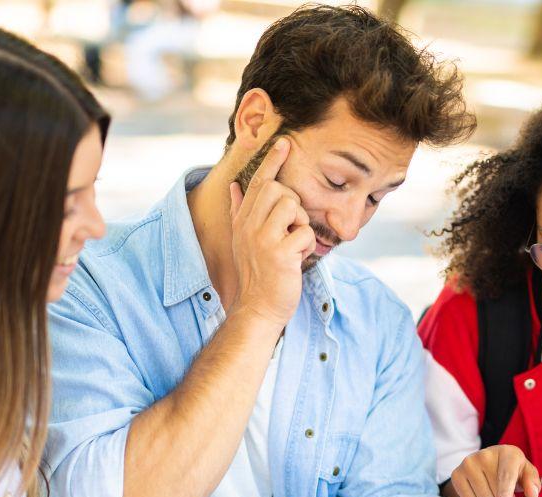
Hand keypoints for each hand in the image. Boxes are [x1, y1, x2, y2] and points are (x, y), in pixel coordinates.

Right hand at [227, 137, 314, 326]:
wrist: (257, 307)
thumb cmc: (256, 273)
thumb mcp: (243, 240)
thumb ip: (239, 211)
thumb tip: (234, 185)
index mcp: (243, 221)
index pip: (259, 183)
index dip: (273, 161)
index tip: (285, 143)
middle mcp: (249, 226)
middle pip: (279, 191)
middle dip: (293, 206)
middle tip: (290, 229)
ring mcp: (263, 239)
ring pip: (293, 207)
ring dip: (300, 226)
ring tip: (292, 245)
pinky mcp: (279, 253)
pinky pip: (305, 233)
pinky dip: (307, 247)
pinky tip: (296, 260)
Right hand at [443, 445, 540, 496]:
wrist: (488, 465)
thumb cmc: (512, 471)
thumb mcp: (526, 474)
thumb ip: (532, 483)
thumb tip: (532, 495)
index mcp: (507, 453)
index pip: (506, 476)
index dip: (504, 493)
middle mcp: (485, 454)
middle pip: (494, 494)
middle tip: (503, 496)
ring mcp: (468, 463)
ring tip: (492, 493)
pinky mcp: (457, 473)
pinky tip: (479, 492)